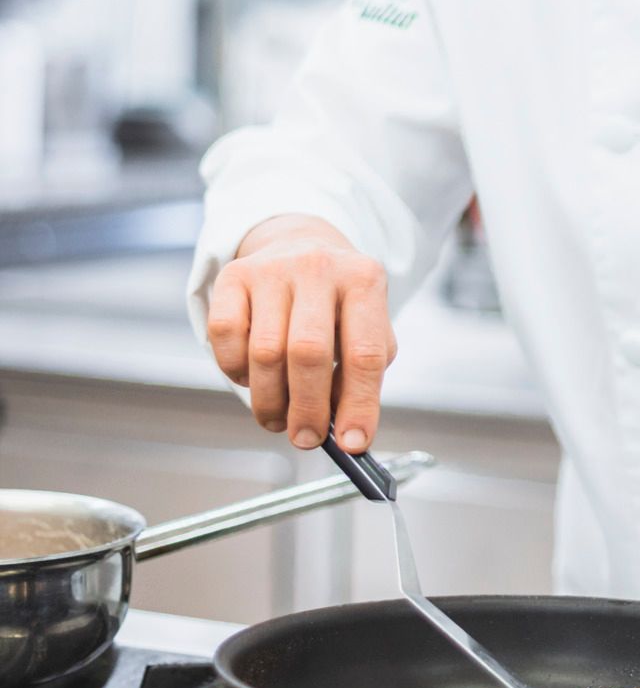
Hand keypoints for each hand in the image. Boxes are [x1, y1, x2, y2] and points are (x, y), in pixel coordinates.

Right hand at [205, 215, 395, 453]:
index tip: (351, 444)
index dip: (359, 405)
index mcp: (364, 281)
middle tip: (304, 438)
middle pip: (309, 353)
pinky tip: (251, 376)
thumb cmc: (337, 303)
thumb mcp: (366, 327)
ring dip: (269, 400)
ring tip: (277, 416)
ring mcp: (274, 268)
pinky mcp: (234, 274)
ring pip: (264, 353)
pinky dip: (234, 370)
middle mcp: (319, 267)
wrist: (299, 243)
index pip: (366, 353)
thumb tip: (344, 430)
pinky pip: (225, 336)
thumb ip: (361, 375)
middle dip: (306, 409)